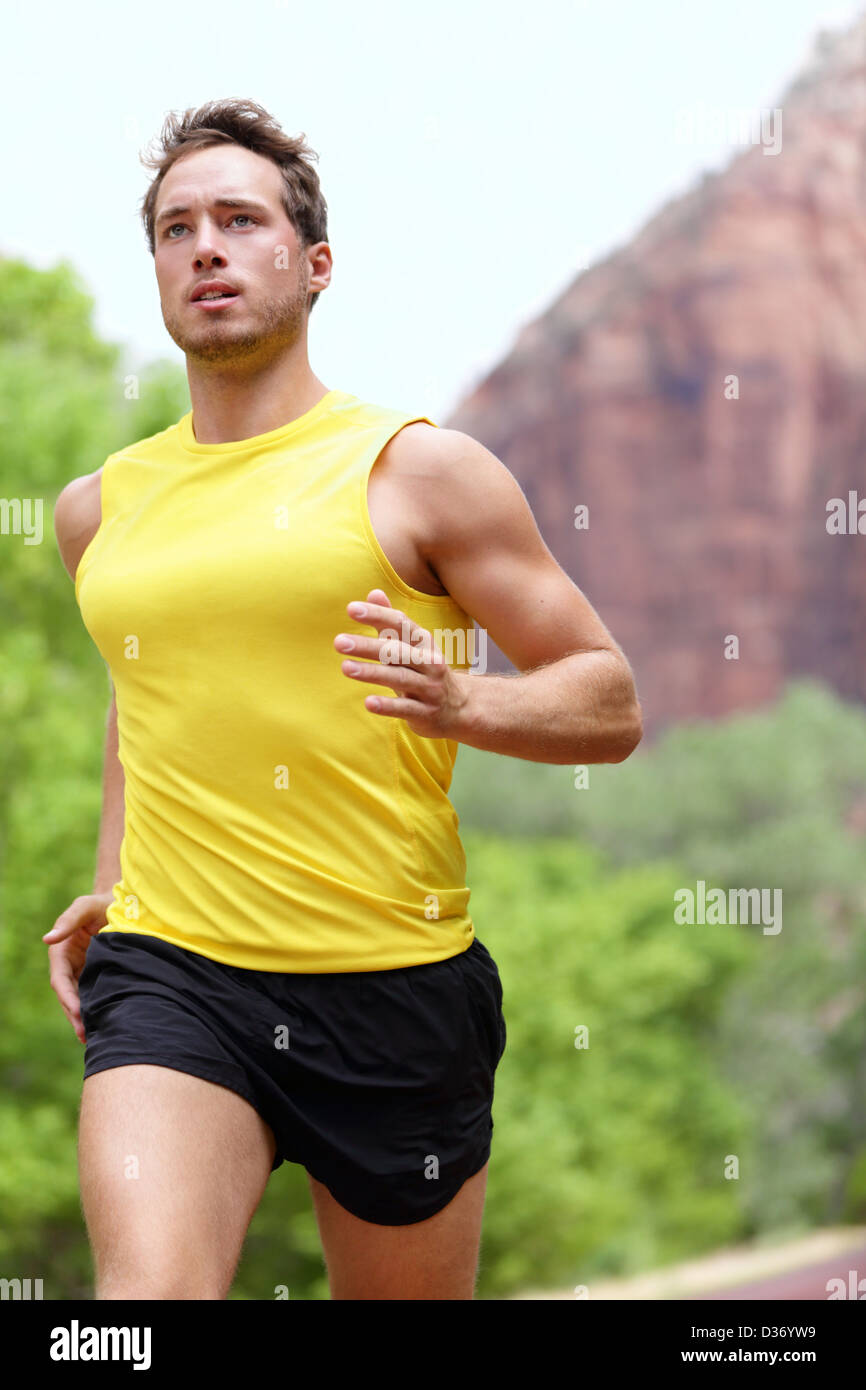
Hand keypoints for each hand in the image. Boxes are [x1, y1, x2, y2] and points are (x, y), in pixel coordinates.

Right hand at [42, 891, 113, 1043]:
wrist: (124, 904)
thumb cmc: (102, 902)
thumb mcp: (86, 906)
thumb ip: (69, 920)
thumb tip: (47, 939)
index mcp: (61, 951)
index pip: (60, 980)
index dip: (67, 998)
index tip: (78, 1012)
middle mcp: (69, 965)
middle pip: (69, 996)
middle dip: (75, 1015)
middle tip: (86, 1034)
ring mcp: (83, 972)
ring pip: (81, 999)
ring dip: (85, 1018)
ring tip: (96, 1037)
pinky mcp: (98, 975)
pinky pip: (94, 995)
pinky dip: (96, 1009)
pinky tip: (106, 1024)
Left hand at [334, 588, 471, 738]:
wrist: (458, 708)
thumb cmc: (424, 671)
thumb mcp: (411, 646)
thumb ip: (391, 623)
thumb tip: (373, 593)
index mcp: (423, 643)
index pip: (400, 623)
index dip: (378, 614)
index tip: (351, 608)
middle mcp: (430, 663)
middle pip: (397, 651)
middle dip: (368, 646)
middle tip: (339, 642)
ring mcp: (429, 688)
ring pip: (400, 678)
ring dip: (372, 673)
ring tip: (346, 667)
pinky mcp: (425, 713)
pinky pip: (405, 708)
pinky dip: (387, 706)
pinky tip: (368, 702)